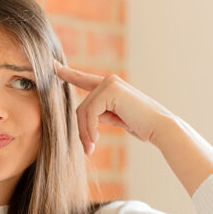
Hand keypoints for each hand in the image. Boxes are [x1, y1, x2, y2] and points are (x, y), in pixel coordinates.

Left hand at [54, 60, 176, 154]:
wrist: (161, 128)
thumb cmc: (142, 126)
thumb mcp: (116, 118)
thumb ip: (100, 113)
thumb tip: (84, 119)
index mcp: (110, 86)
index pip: (83, 79)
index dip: (67, 73)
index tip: (51, 65)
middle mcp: (109, 81)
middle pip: (81, 107)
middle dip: (82, 129)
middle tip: (88, 148)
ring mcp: (110, 83)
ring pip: (83, 111)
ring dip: (85, 132)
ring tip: (91, 147)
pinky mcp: (110, 90)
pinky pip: (90, 112)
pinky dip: (90, 128)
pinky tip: (96, 139)